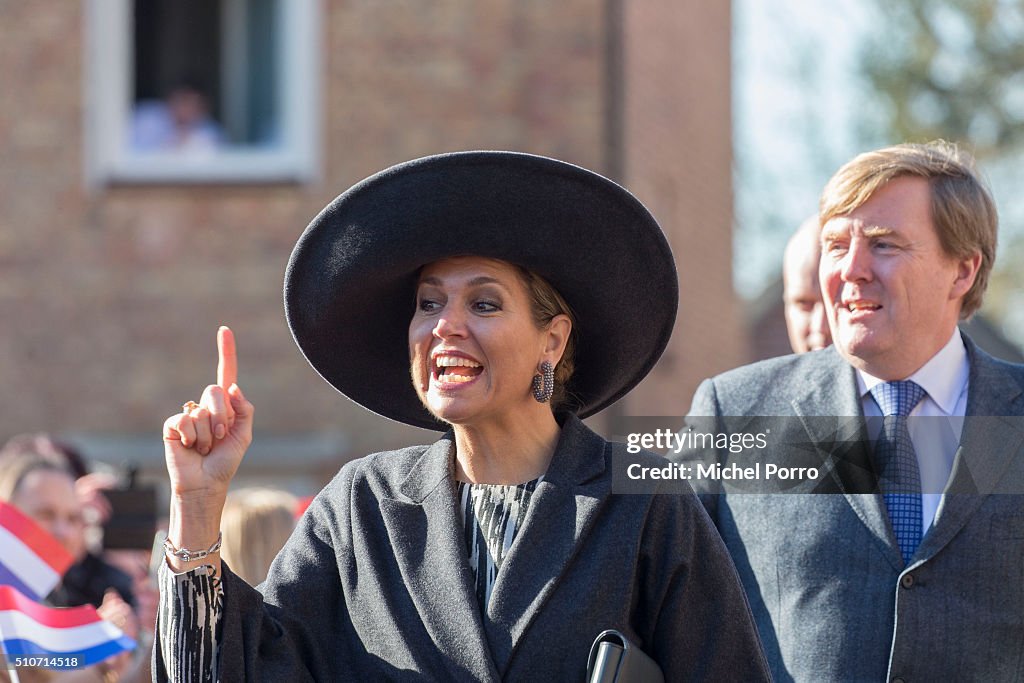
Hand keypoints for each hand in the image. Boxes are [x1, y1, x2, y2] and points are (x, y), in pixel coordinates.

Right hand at [162, 326, 253, 505]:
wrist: (206, 484)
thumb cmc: (224, 461)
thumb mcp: (244, 435)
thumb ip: (243, 409)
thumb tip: (233, 387)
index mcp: (224, 406)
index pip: (225, 374)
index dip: (226, 352)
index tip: (225, 329)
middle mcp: (205, 406)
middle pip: (215, 391)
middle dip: (222, 417)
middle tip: (219, 437)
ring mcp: (188, 414)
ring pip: (202, 410)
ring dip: (208, 433)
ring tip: (205, 448)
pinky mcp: (172, 425)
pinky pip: (185, 419)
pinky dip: (192, 436)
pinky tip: (189, 448)